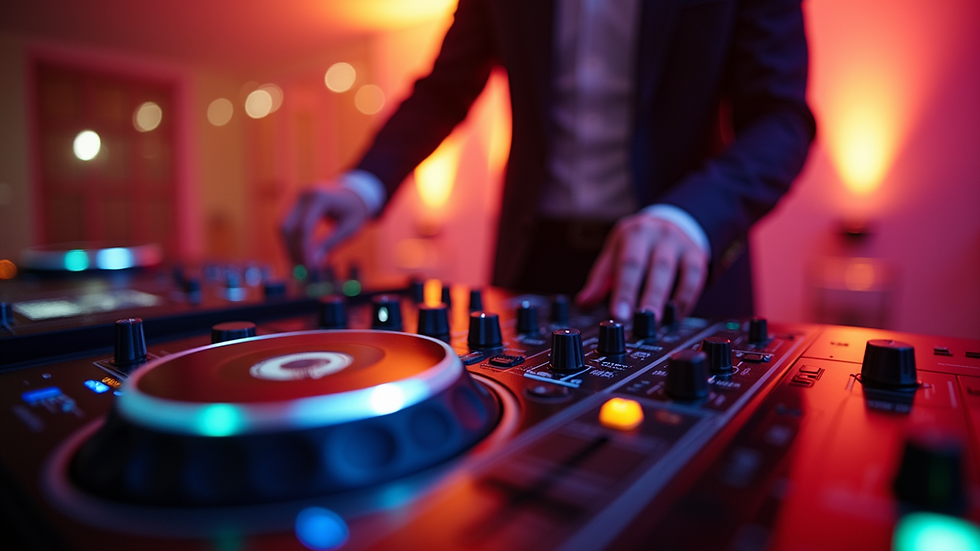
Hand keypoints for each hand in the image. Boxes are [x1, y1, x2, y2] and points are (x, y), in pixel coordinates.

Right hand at [280, 183, 369, 268]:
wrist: (353, 194)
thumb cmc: (354, 212)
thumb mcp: (348, 229)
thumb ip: (330, 244)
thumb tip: (314, 263)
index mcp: (320, 197)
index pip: (304, 227)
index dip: (303, 249)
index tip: (308, 267)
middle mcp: (304, 195)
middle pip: (289, 227)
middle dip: (293, 251)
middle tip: (300, 271)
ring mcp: (297, 198)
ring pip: (284, 227)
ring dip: (289, 248)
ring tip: (299, 266)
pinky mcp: (295, 205)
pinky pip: (287, 226)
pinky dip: (290, 242)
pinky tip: (297, 256)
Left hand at [575, 212, 707, 322]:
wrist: (667, 220)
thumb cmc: (636, 242)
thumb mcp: (614, 252)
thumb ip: (600, 279)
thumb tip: (583, 303)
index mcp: (634, 233)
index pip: (629, 263)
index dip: (624, 290)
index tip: (618, 314)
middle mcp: (660, 235)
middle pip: (658, 267)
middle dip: (650, 296)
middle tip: (643, 321)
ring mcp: (682, 244)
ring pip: (681, 273)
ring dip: (672, 300)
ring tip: (661, 322)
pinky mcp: (698, 255)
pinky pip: (697, 279)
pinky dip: (687, 299)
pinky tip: (677, 316)